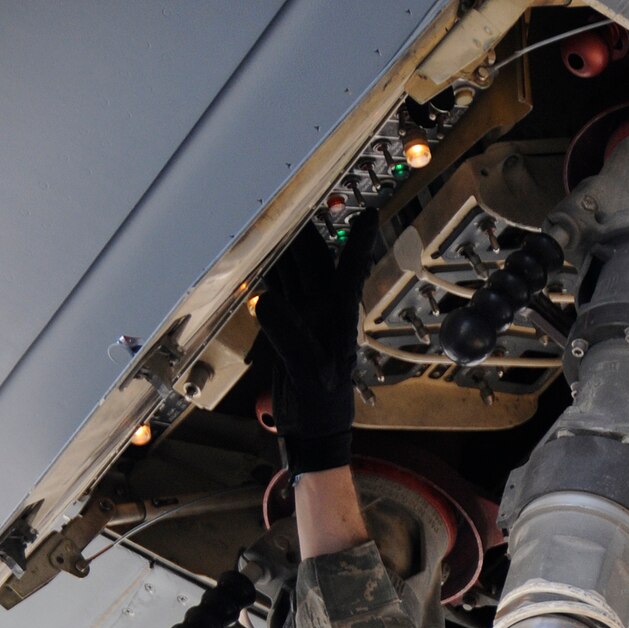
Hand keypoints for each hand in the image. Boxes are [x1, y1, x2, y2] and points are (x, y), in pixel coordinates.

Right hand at [254, 209, 379, 474]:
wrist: (312, 431)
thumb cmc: (321, 406)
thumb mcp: (308, 372)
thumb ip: (290, 336)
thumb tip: (268, 299)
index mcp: (338, 318)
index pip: (349, 269)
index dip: (358, 241)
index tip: (368, 211)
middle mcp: (325, 312)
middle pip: (315, 260)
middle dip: (306, 229)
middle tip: (293, 195)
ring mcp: (307, 319)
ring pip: (296, 272)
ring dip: (284, 246)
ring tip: (271, 215)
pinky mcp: (290, 328)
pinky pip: (280, 291)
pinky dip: (270, 272)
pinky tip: (260, 255)